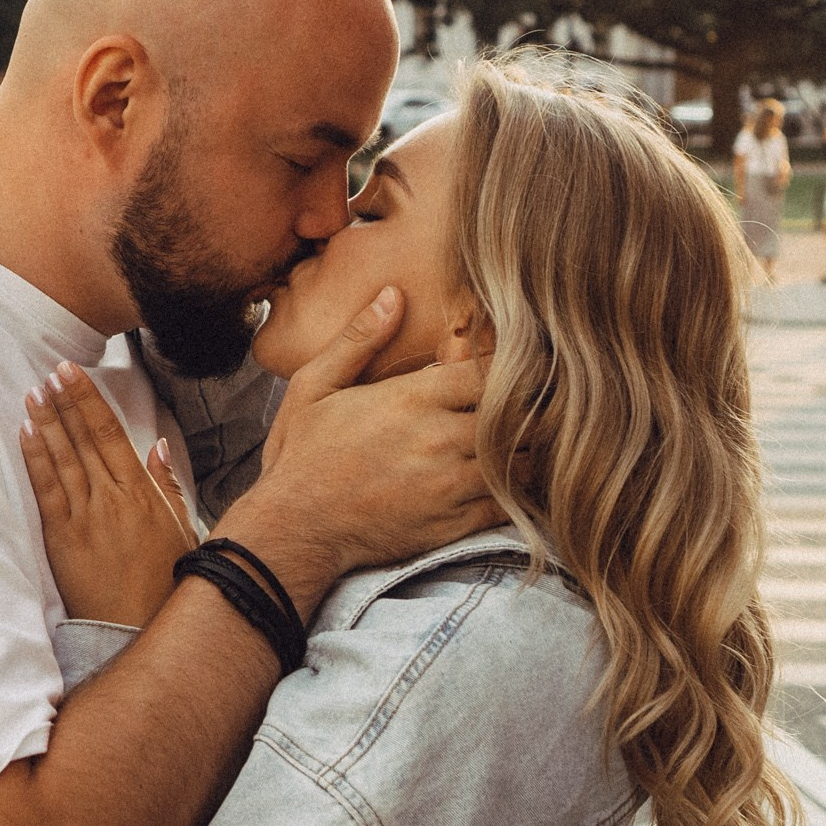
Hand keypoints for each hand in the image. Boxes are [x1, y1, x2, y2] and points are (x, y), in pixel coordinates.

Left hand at [19, 362, 195, 627]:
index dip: (89, 400)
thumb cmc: (164, 586)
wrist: (137, 630)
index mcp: (141, 493)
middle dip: (65, 401)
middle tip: (50, 371)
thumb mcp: (182, 531)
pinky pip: (47, 490)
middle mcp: (112, 499)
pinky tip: (27, 433)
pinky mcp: (62, 539)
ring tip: (34, 392)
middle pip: (84, 439)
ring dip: (47, 422)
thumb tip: (158, 446)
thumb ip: (168, 486)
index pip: (110, 433)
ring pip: (63, 458)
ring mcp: (85, 518)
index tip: (73, 373)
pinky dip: (36, 459)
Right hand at [229, 287, 504, 612]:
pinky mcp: (454, 523)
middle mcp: (437, 439)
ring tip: (523, 438)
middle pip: (517, 414)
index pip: (490, 371)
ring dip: (528, 447)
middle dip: (527, 406)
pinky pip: (510, 502)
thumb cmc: (301, 457)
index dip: (507, 367)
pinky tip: (511, 477)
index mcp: (410, 399)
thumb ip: (357, 340)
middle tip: (530, 402)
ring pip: (522, 459)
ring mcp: (450, 484)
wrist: (294, 530)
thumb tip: (392, 294)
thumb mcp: (314, 387)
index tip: (509, 368)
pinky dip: (519, 489)